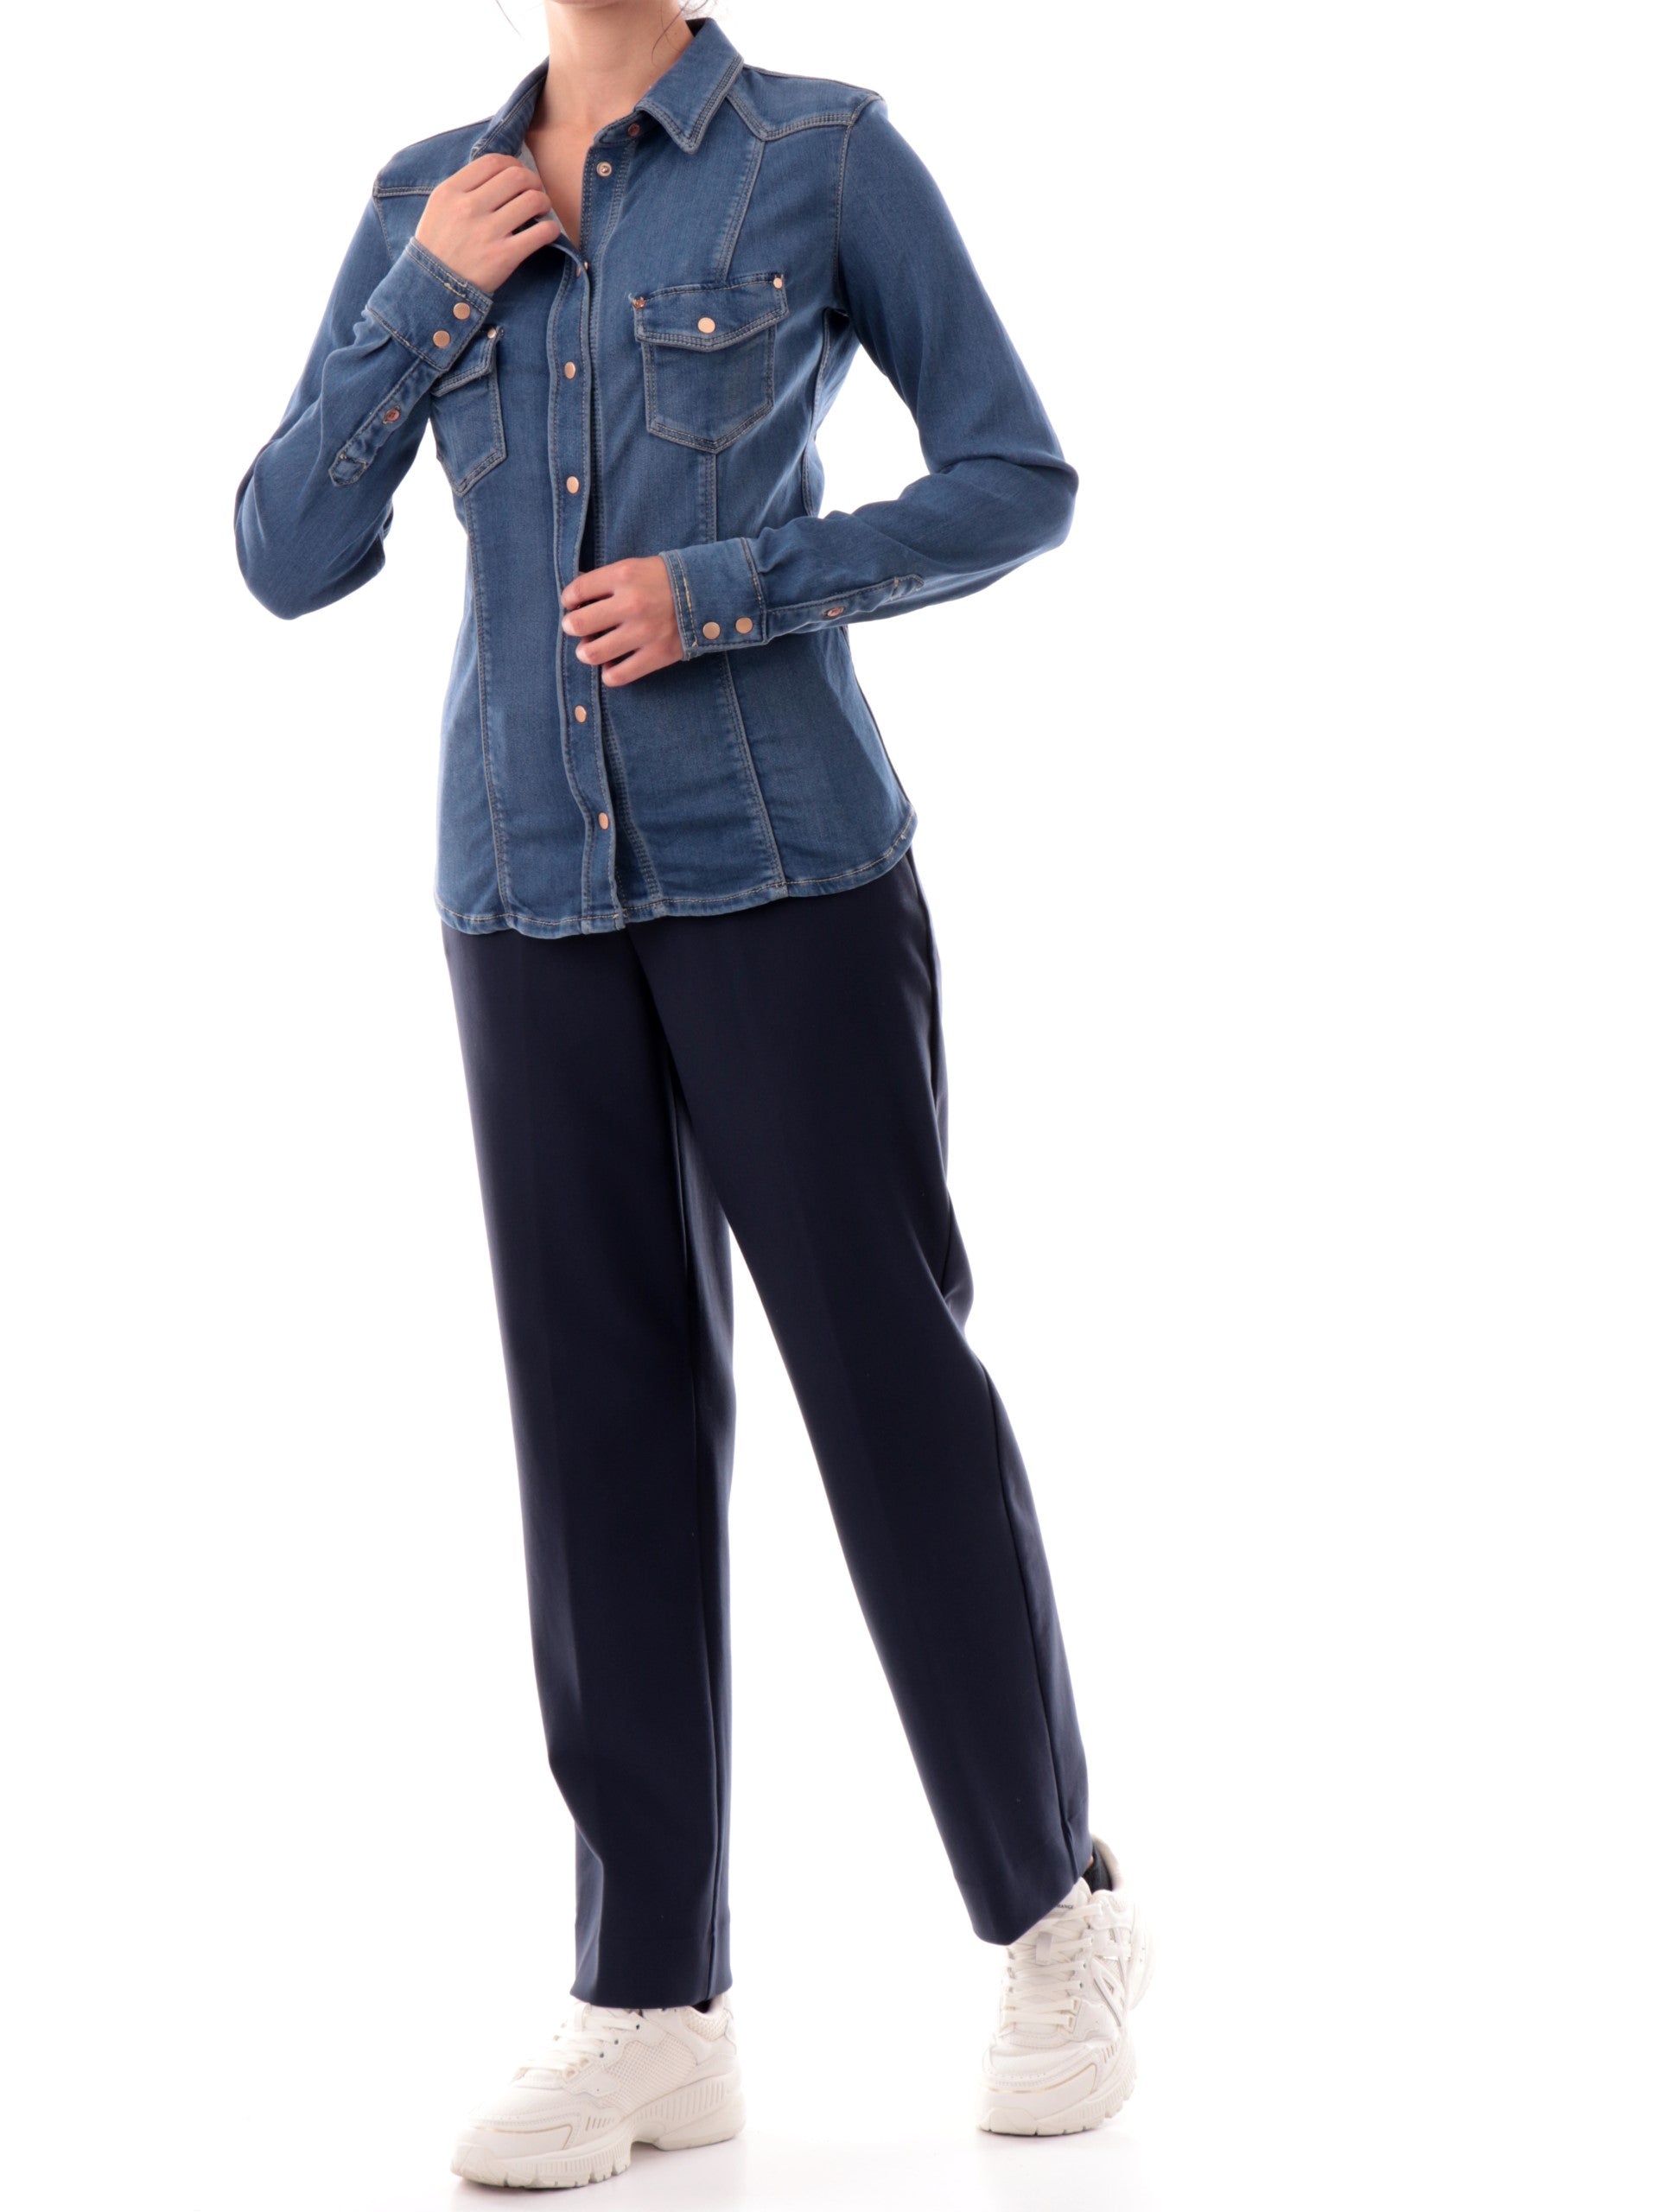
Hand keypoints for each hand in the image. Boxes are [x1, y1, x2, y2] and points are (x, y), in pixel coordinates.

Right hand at [414, 155, 558, 294]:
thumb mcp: (440, 208)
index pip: (492, 162)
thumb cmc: (439, 246)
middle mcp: (468, 208)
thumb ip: (464, 188)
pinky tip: (546, 232)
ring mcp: (486, 233)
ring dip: (543, 202)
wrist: (434, 287)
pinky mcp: (503, 257)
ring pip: (531, 200)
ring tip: (540, 211)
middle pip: (516, 176)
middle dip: (533, 181)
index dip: (513, 164)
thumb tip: (500, 173)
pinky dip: (550, 229)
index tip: (519, 174)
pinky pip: (540, 233)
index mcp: (450, 192)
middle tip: (534, 192)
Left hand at [560, 558, 684, 686]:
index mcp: (623, 576)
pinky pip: (619, 675)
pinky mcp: (657, 654)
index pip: (577, 591)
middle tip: (576, 628)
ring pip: (593, 653)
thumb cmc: (667, 579)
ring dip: (586, 653)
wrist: (710, 592)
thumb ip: (608, 581)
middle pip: (578, 624)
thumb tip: (577, 598)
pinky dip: (609, 674)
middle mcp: (631, 604)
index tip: (572, 604)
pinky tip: (612, 666)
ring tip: (590, 649)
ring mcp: (644, 632)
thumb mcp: (636, 567)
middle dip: (571, 627)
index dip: (568, 600)